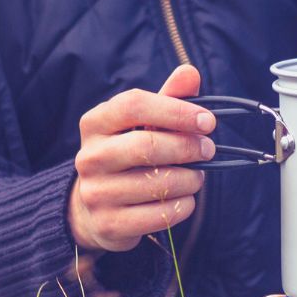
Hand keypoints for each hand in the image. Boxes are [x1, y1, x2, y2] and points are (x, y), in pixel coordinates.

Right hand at [68, 64, 215, 252]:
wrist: (95, 207)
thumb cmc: (128, 154)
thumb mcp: (143, 123)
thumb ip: (168, 98)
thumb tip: (190, 72)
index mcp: (95, 123)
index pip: (134, 105)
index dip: (175, 110)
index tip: (207, 121)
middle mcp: (89, 157)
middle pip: (147, 146)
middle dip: (188, 147)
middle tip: (208, 149)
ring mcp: (96, 192)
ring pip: (159, 183)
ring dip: (190, 179)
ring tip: (195, 176)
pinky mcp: (109, 223)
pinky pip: (161, 214)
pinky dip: (183, 205)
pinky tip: (184, 198)